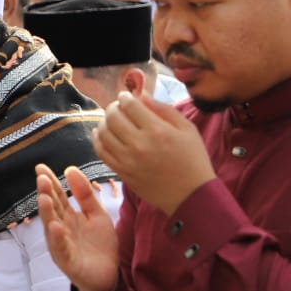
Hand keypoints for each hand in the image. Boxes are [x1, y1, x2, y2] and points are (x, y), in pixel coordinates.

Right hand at [36, 163, 119, 290]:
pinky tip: (56, 227)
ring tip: (45, 199)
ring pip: (51, 227)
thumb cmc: (99, 245)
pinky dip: (57, 239)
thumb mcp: (96, 214)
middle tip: (41, 179)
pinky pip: (61, 249)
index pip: (56, 196)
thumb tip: (70, 169)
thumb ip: (85, 195)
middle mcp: (60, 229)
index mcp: (67, 217)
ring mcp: (62, 245)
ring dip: (47, 214)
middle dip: (45, 194)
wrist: (108, 275)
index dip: (49, 182)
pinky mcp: (68, 261)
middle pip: (51, 209)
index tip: (41, 167)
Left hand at [92, 90, 214, 215]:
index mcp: (157, 131)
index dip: (124, 97)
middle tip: (116, 107)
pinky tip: (100, 134)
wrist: (191, 194)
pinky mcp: (122, 172)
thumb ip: (164, 109)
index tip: (125, 96)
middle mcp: (139, 144)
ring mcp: (128, 160)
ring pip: (103, 134)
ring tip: (110, 120)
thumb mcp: (187, 129)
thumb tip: (142, 95)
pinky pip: (102, 152)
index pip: (130, 106)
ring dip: (103, 122)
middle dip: (112, 107)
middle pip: (113, 118)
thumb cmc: (193, 159)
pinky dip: (97, 140)